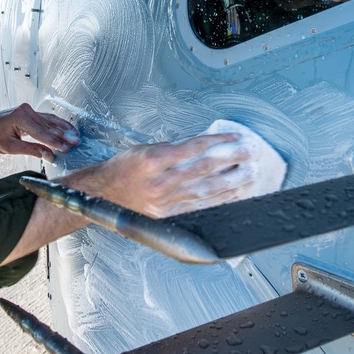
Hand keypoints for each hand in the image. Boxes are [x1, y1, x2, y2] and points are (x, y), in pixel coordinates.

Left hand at [0, 94, 78, 160]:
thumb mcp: (10, 147)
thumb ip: (31, 150)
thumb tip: (49, 155)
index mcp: (20, 119)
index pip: (41, 133)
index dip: (55, 142)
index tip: (66, 148)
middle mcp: (26, 111)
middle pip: (49, 125)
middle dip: (63, 135)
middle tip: (76, 142)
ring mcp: (29, 110)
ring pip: (51, 120)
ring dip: (64, 128)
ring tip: (75, 135)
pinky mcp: (32, 111)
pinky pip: (48, 118)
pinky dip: (58, 124)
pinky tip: (67, 128)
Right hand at [63, 133, 249, 217]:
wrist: (104, 193)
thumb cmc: (123, 168)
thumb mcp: (145, 149)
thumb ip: (172, 149)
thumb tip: (200, 147)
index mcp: (153, 160)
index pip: (193, 148)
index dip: (217, 142)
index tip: (234, 138)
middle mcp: (160, 181)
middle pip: (203, 169)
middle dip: (230, 160)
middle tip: (250, 154)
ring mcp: (164, 201)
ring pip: (204, 190)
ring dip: (230, 181)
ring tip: (249, 174)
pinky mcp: (167, 215)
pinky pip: (197, 207)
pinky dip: (217, 201)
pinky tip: (232, 195)